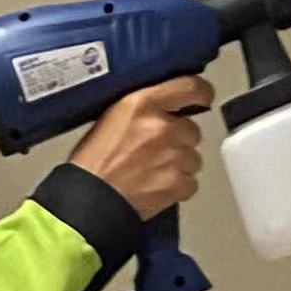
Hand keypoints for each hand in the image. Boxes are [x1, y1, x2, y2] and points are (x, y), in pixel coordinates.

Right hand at [69, 76, 213, 219]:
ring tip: (154, 174)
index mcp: (143, 104)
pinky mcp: (176, 183)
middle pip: (192, 131)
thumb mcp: (110, 119)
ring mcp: (172, 156)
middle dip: (179, 141)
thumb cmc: (91, 165)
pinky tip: (158, 189)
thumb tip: (163, 111)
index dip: (201, 93)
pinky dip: (178, 188)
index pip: (189, 88)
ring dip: (179, 166)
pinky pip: (191, 183)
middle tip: (157, 153)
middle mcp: (162, 127)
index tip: (203, 98)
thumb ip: (142, 110)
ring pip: (193, 159)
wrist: (87, 202)